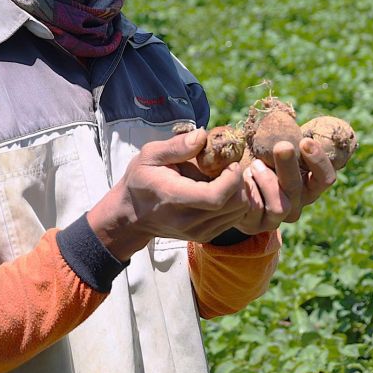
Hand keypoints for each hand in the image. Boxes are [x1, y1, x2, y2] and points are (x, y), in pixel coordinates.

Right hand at [87, 129, 251, 260]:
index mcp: (174, 197)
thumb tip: (203, 135)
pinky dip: (235, 204)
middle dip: (240, 183)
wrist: (132, 216)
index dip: (232, 179)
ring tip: (227, 178)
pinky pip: (233, 220)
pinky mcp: (205, 237)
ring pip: (238, 214)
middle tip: (232, 167)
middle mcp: (188, 220)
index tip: (230, 163)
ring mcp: (198, 232)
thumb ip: (177, 146)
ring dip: (240, 193)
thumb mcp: (150, 155)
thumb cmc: (140, 181)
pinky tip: (223, 191)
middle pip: (234, 205)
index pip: (216, 197)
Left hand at [236, 137, 336, 233]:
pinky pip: (256, 212)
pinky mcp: (257, 224)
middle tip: (281, 146)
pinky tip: (241, 179)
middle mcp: (299, 201)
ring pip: (281, 205)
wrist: (232, 180)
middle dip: (290, 165)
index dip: (319, 161)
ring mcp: (279, 216)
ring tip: (253, 165)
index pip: (325, 177)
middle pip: (301, 188)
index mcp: (309, 182)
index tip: (305, 141)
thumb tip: (283, 109)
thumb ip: (283, 132)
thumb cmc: (258, 154)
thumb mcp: (272, 143)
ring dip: (267, 182)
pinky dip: (249, 193)